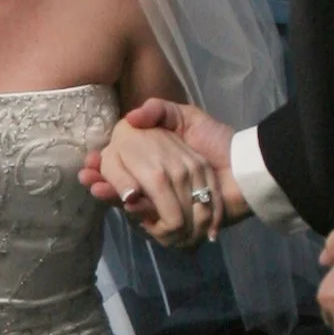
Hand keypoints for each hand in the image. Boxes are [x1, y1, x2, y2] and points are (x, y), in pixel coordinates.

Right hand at [82, 97, 242, 244]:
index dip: (101, 166)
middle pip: (120, 189)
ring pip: (130, 207)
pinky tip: (130, 205)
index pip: (119, 167)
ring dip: (113, 199)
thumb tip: (130, 116)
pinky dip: (140, 217)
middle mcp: (154, 186)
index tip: (88, 164)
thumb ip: (159, 110)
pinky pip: (152, 224)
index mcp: (152, 163)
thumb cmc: (217, 142)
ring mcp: (163, 206)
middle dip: (102, 184)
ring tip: (102, 190)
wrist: (245, 170)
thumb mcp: (187, 117)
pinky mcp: (177, 224)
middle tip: (89, 179)